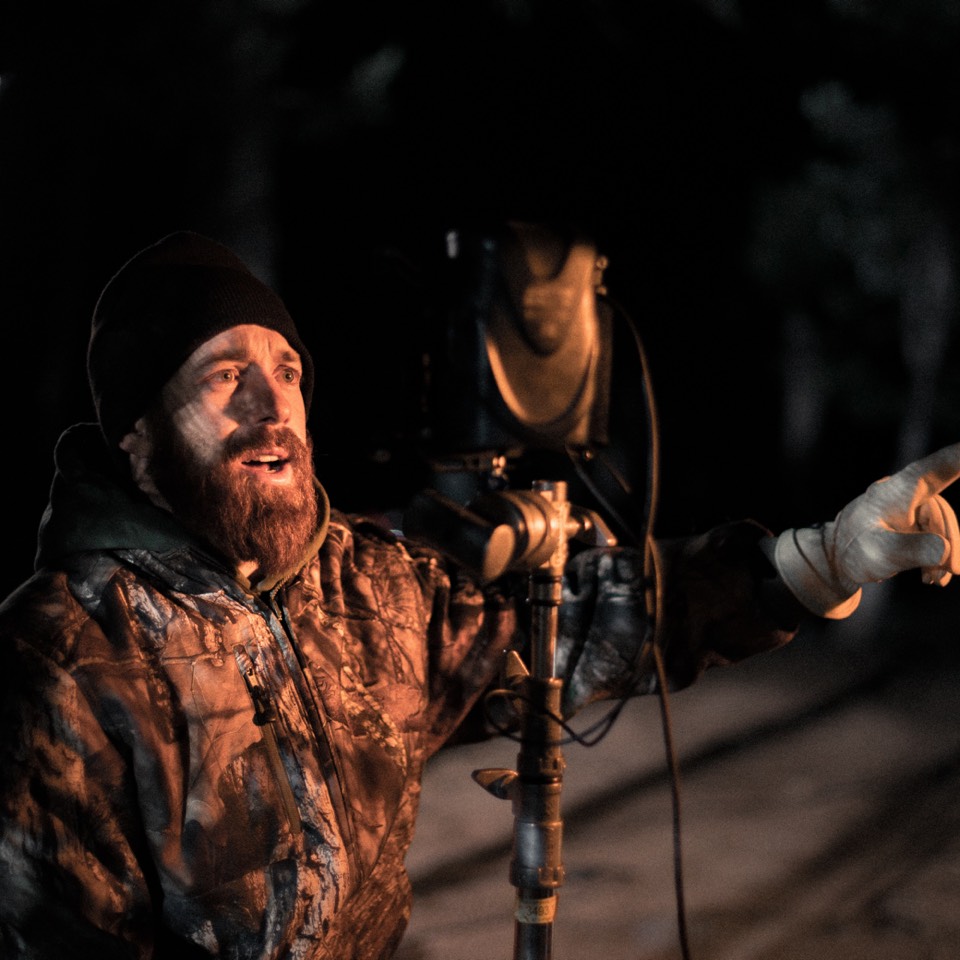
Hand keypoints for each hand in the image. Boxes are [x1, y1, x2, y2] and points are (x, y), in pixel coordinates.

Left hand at [768, 443, 959, 617]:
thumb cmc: (854, 550)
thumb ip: (911, 550)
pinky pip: (936, 533)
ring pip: (941, 526)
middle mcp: (906, 492)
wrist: (837, 559)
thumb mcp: (880, 553)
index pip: (936, 468)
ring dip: (944, 554)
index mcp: (897, 491)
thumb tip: (944, 550)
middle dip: (951, 542)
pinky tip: (932, 576)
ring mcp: (910, 506)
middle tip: (951, 571)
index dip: (958, 456)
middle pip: (942, 511)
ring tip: (934, 580)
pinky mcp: (912, 520)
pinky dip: (939, 555)